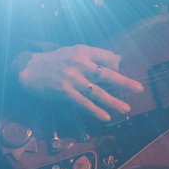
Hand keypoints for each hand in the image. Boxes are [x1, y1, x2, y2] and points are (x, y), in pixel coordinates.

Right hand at [18, 44, 143, 121]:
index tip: (117, 71)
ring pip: (98, 92)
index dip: (116, 65)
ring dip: (114, 101)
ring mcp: (73, 79)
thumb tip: (117, 60)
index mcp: (83, 51)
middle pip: (108, 74)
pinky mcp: (65, 92)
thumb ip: (94, 56)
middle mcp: (80, 64)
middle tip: (139, 89)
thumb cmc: (54, 60)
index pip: (108, 57)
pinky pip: (84, 103)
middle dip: (125, 82)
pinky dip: (96, 110)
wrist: (28, 69)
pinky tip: (106, 117)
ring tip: (126, 108)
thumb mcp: (74, 52)